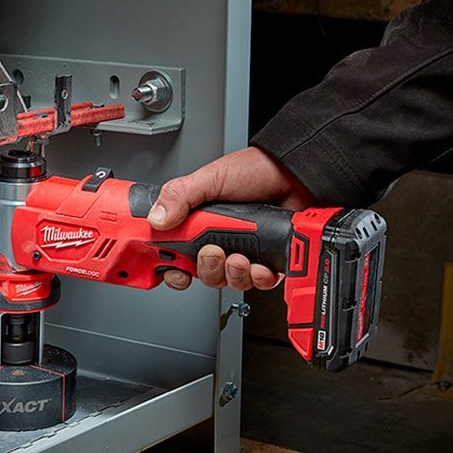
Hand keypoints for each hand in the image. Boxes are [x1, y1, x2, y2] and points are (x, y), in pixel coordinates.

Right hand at [146, 146, 315, 291]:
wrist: (294, 173)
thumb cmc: (254, 170)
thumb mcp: (210, 178)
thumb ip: (180, 196)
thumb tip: (157, 218)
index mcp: (199, 223)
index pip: (175, 253)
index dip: (171, 267)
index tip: (172, 268)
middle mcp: (219, 240)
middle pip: (201, 273)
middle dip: (206, 269)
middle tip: (212, 251)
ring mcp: (243, 251)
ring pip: (229, 280)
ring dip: (233, 274)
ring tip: (239, 256)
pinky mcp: (267, 260)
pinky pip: (258, 282)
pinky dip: (258, 278)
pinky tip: (259, 265)